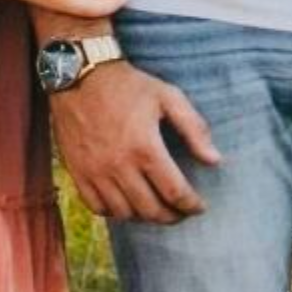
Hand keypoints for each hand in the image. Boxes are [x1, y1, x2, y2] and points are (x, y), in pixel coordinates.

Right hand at [50, 59, 220, 223]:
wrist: (79, 75)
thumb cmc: (127, 85)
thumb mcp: (167, 96)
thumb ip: (194, 128)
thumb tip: (214, 160)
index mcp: (145, 147)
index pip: (175, 193)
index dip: (191, 205)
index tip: (199, 206)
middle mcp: (119, 165)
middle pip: (151, 210)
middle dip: (171, 216)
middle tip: (180, 212)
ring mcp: (96, 171)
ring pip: (124, 213)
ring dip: (144, 216)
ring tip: (155, 208)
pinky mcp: (77, 171)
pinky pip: (97, 207)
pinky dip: (114, 212)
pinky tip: (125, 203)